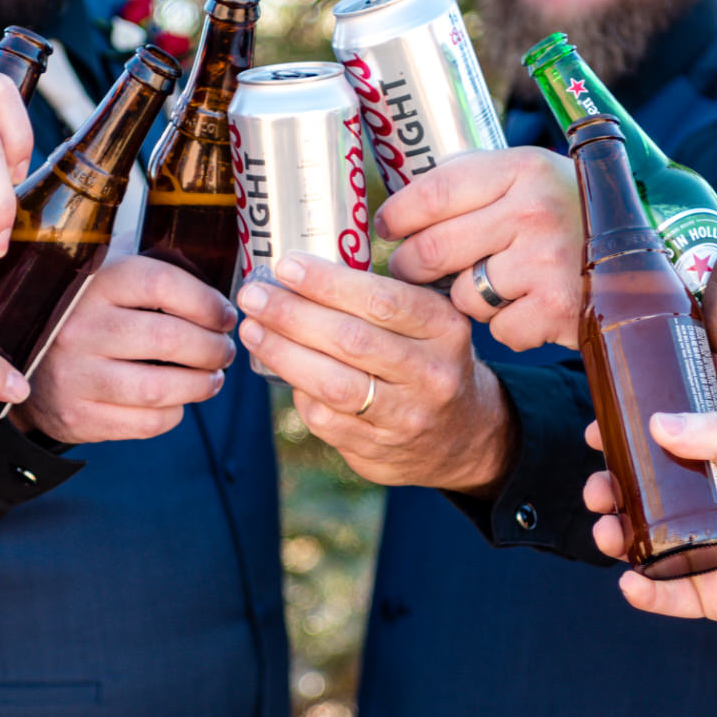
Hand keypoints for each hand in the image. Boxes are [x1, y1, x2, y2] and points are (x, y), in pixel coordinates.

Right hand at [9, 254, 234, 443]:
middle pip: (167, 339)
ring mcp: (74, 375)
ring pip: (159, 388)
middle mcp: (78, 328)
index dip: (205, 302)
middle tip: (224, 352)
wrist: (26, 368)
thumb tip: (223, 304)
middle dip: (212, 348)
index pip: (161, 284)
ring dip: (200, 385)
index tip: (225, 316)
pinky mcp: (77, 416)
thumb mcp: (109, 287)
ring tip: (212, 378)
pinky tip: (178, 401)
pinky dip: (174, 414)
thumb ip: (155, 285)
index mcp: (93, 285)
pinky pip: (145, 422)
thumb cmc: (90, 321)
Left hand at [236, 254, 515, 495]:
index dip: (327, 283)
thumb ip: (380, 298)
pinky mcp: (380, 450)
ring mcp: (406, 417)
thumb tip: (299, 273)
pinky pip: (325, 419)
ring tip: (252, 330)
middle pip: (350, 341)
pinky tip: (280, 370)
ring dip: (283, 353)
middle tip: (254, 295)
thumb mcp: (428, 321)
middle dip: (292, 315)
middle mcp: (431, 374)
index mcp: (445, 328)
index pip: (381, 300)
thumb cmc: (428, 358)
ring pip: (333, 384)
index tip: (286, 266)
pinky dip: (297, 392)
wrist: (464, 434)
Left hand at [375, 148, 585, 349]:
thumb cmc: (575, 216)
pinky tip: (531, 308)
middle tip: (408, 270)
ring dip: (465, 298)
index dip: (398, 215)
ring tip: (494, 285)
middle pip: (432, 248)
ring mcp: (546, 263)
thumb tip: (402, 200)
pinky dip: (507, 326)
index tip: (384, 227)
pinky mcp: (556, 310)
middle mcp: (533, 211)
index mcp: (523, 168)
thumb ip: (477, 180)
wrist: (654, 261)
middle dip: (409, 266)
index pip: (434, 191)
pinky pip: (498, 328)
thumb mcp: (535, 177)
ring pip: (460, 294)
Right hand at [583, 412, 716, 659]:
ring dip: (616, 536)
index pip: (667, 452)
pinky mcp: (713, 596)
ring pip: (646, 546)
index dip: (630, 445)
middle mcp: (712, 512)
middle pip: (645, 499)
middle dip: (611, 491)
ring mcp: (709, 555)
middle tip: (598, 486)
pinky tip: (629, 580)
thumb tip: (658, 421)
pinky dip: (642, 591)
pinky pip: (667, 596)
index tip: (599, 434)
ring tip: (607, 530)